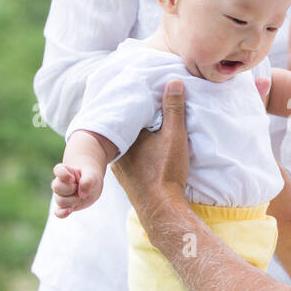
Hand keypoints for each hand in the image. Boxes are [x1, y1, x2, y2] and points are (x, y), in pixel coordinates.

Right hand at [52, 161, 103, 216]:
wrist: (91, 187)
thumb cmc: (90, 178)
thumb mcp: (92, 176)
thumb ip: (88, 181)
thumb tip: (81, 194)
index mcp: (65, 171)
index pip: (58, 170)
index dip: (64, 175)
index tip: (73, 178)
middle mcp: (59, 182)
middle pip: (56, 187)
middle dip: (70, 189)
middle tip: (79, 188)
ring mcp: (60, 195)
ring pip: (59, 200)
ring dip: (72, 200)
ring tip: (80, 197)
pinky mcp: (64, 206)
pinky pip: (58, 212)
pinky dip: (63, 213)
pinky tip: (70, 210)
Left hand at [111, 79, 189, 232]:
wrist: (162, 208)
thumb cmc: (165, 171)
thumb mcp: (174, 135)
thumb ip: (173, 109)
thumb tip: (174, 81)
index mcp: (123, 137)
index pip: (127, 113)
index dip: (136, 103)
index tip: (143, 92)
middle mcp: (116, 151)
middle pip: (125, 128)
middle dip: (134, 119)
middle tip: (145, 105)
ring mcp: (119, 166)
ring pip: (127, 143)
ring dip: (136, 136)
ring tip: (148, 125)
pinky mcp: (126, 177)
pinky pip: (129, 156)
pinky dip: (137, 149)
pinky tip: (147, 148)